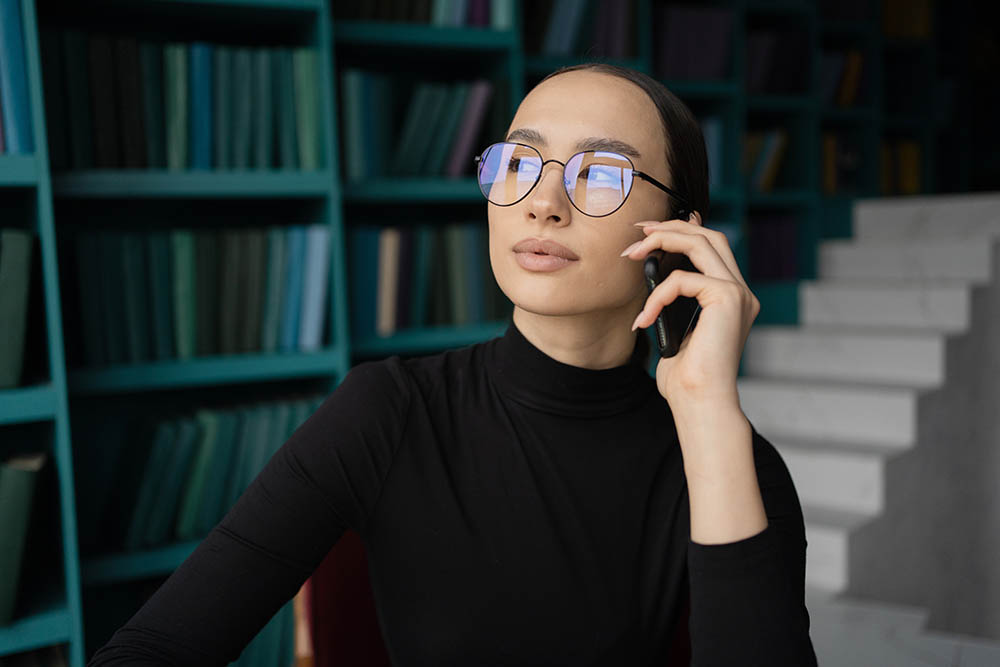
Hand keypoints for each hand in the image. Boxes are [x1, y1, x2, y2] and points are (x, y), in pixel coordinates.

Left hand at [621, 212, 759, 409]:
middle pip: (710, 236)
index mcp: (731, 298)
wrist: (699, 403)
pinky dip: (656, 295)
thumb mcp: (673, 328)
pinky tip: (644, 319)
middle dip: (672, 227)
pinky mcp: (728, 300)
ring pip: (701, 243)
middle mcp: (741, 292)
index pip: (712, 248)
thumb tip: (652, 270)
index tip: (648, 232)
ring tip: (632, 254)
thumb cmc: (684, 377)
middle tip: (638, 232)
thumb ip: (672, 299)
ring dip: (662, 242)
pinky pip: (682, 280)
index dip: (682, 230)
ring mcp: (738, 294)